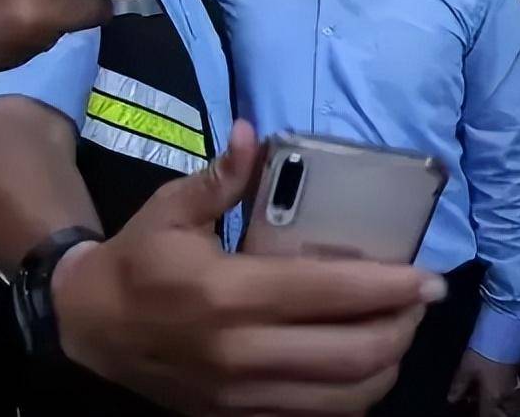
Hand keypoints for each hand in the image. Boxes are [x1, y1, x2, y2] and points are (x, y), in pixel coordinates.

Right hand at [52, 120, 447, 415]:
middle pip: (351, 355)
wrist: (90, 329)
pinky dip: (353, 395)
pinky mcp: (240, 416)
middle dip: (401, 328)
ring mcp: (242, 394)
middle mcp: (241, 352)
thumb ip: (222, 177)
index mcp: (227, 293)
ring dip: (385, 365)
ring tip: (398, 331)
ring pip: (344, 397)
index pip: (327, 295)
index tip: (428, 277)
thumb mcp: (171, 209)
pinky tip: (363, 364)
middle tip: (420, 301)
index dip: (389, 288)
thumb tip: (253, 132)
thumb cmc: (138, 260)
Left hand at [448, 350, 519, 416]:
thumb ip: (459, 386)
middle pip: (501, 415)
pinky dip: (503, 401)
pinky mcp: (518, 380)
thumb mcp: (466, 368)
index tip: (471, 414)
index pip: (487, 416)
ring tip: (488, 405)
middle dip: (492, 414)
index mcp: (492, 398)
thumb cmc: (484, 353)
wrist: (505, 334)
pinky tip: (495, 395)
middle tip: (482, 409)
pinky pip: (512, 399)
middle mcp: (506, 398)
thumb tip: (452, 399)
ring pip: (509, 408)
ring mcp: (514, 389)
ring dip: (500, 410)